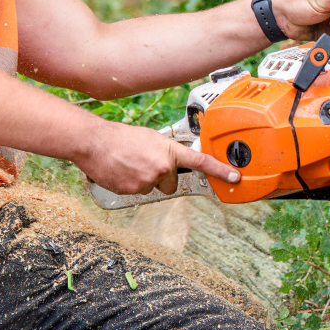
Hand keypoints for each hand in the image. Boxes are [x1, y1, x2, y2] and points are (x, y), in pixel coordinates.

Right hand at [75, 121, 239, 194]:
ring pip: (154, 188)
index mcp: (170, 151)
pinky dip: (132, 184)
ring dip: (145, 180)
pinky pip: (139, 192)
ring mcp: (149, 180)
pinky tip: (122, 171)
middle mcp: (163, 167)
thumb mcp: (150, 138)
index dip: (219, 170)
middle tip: (144, 163)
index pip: (200, 162)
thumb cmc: (120, 137)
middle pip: (171, 183)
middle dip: (161, 176)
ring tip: (130, 164)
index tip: (234, 177)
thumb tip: (173, 159)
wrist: (94, 142)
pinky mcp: (135, 190)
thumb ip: (166, 150)